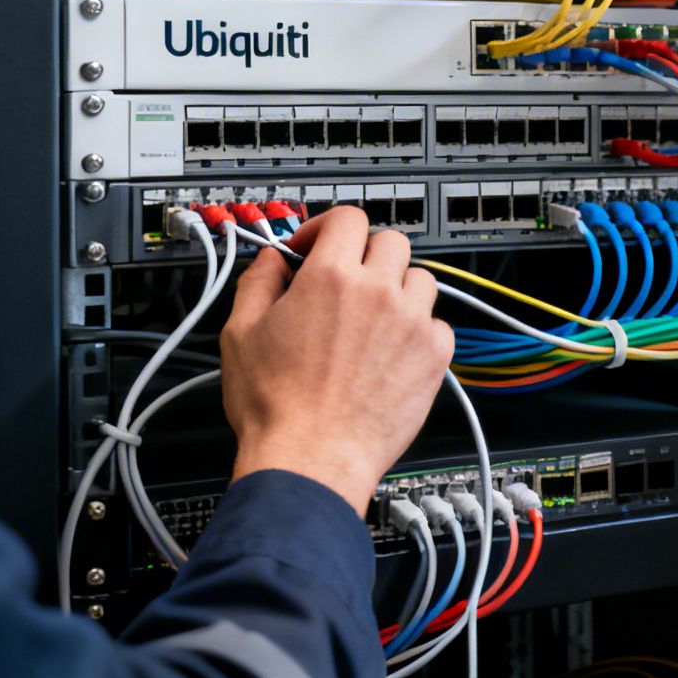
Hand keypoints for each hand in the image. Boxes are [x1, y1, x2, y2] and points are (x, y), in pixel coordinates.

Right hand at [218, 207, 453, 512]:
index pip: (347, 218)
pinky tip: (391, 350)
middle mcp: (379, 293)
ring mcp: (412, 323)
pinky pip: (437, 323)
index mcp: (331, 278)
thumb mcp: (240, 332)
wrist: (312, 458)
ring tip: (371, 316)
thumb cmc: (275, 405)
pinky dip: (418, 329)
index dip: (327, 227)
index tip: (316, 247)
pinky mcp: (434, 356)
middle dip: (365, 253)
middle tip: (345, 279)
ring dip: (397, 288)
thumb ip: (258, 282)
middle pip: (390, 241)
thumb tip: (271, 259)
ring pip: (420, 279)